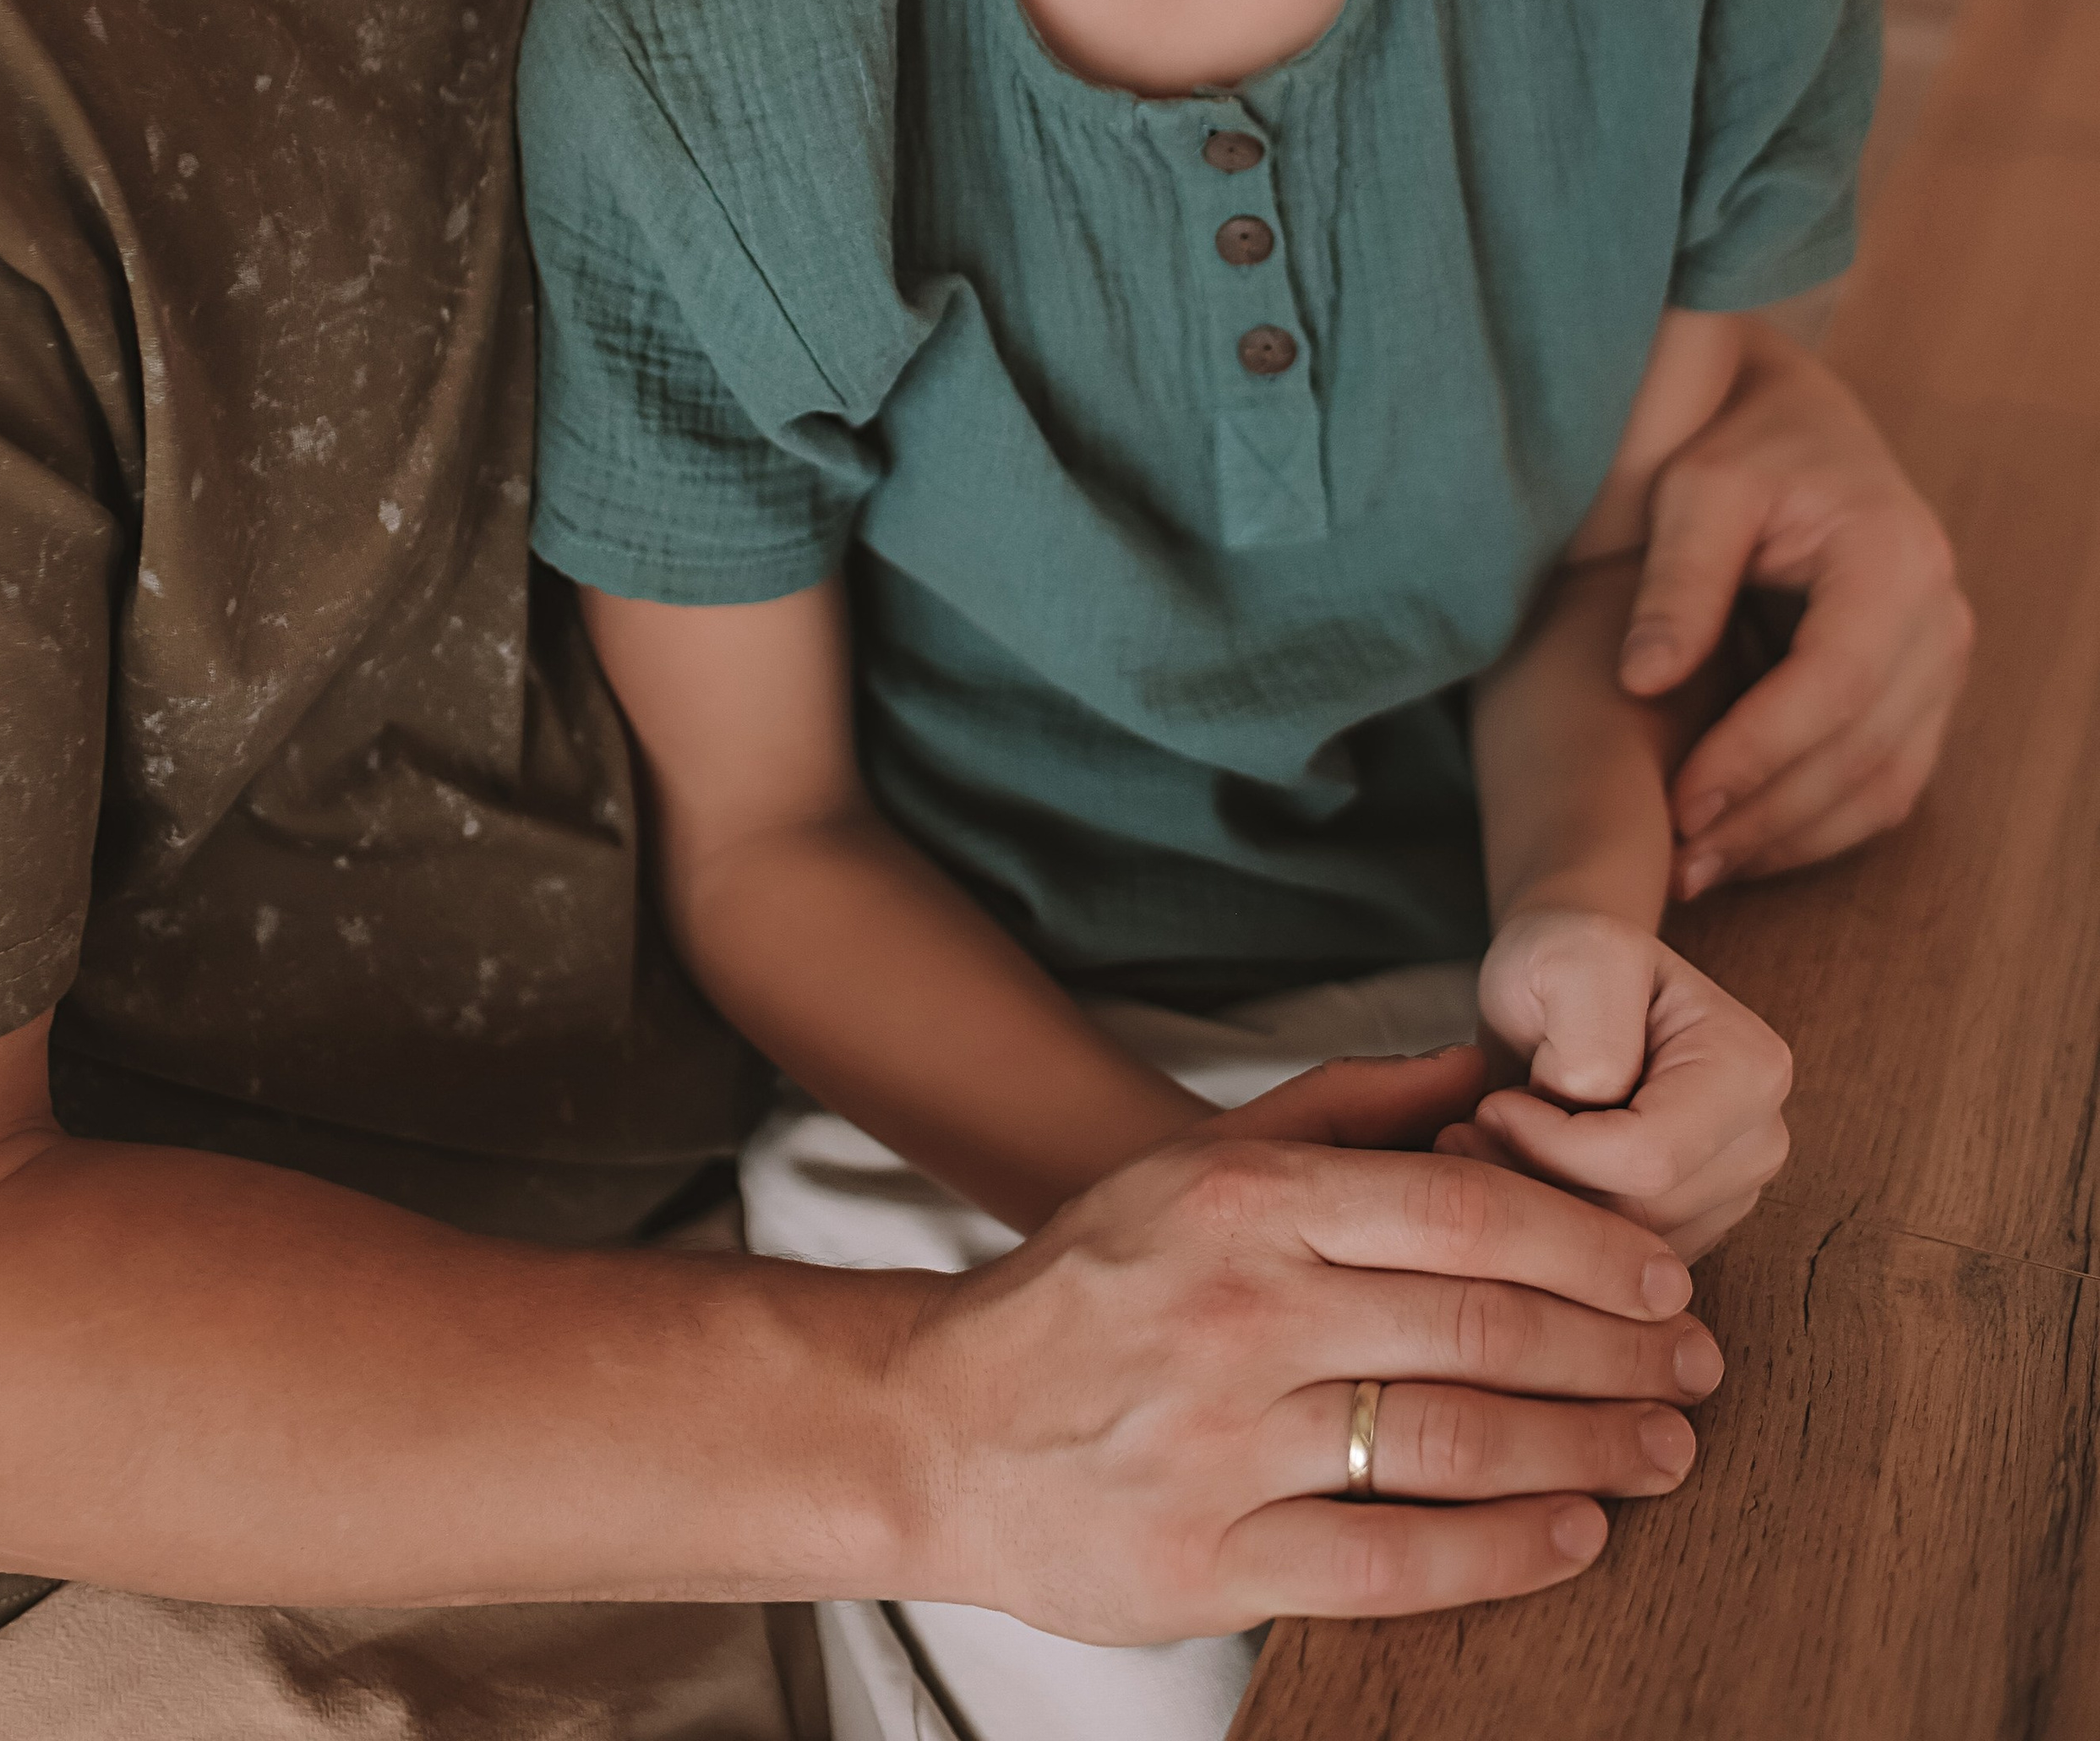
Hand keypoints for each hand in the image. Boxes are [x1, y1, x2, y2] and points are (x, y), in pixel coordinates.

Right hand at [893, 1048, 1723, 1641]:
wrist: (934, 1425)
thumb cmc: (1090, 1284)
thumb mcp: (1196, 1160)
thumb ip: (1342, 1111)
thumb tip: (1483, 1070)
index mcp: (1248, 1204)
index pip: (1464, 1214)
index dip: (1589, 1249)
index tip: (1665, 1276)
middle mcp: (1245, 1313)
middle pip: (1482, 1329)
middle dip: (1618, 1352)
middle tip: (1698, 1369)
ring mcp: (1228, 1444)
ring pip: (1455, 1444)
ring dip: (1588, 1449)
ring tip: (1666, 1451)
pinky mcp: (1212, 1562)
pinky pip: (1394, 1563)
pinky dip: (1502, 1553)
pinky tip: (1573, 1535)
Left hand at [1449, 916, 1791, 1260]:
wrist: (1566, 981)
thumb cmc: (1568, 959)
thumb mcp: (1574, 956)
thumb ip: (1592, 1035)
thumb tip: (1596, 1113)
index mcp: (1750, 1068)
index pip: (1648, 1159)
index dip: (1552, 1146)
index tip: (1493, 1104)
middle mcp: (1758, 1139)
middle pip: (1640, 1217)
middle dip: (1541, 1184)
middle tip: (1472, 1133)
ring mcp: (1732, 1191)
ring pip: (1625, 1254)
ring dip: (1540, 1211)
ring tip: (1488, 1148)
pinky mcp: (1692, 1225)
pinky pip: (1619, 1267)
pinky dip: (1557, 1234)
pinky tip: (1519, 1178)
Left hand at [1618, 322, 1970, 895]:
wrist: (1794, 428)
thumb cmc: (1739, 448)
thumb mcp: (1695, 489)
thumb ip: (1677, 582)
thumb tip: (1643, 682)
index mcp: (1892, 559)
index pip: (1834, 682)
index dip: (1759, 753)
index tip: (1680, 801)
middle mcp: (1939, 619)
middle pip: (1863, 750)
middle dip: (1766, 816)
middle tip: (1675, 861)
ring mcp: (1941, 664)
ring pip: (1882, 784)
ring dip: (1789, 839)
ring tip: (1696, 870)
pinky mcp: (1922, 697)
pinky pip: (1885, 785)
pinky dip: (1815, 828)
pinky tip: (1741, 846)